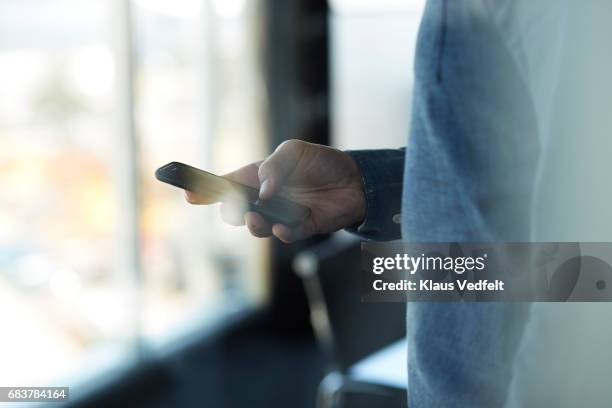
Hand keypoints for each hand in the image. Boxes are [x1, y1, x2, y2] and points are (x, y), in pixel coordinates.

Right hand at [185, 139, 365, 242]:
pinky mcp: (301, 228)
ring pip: (257, 227)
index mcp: (259, 176)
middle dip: (229, 211)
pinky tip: (281, 228)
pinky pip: (286, 235)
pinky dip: (281, 233)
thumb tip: (263, 191)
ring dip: (252, 224)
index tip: (188, 193)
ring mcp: (282, 215)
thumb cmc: (321, 162)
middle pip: (235, 210)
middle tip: (233, 206)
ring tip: (253, 217)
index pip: (227, 184)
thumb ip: (275, 167)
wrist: (356, 179)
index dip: (206, 189)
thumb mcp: (295, 151)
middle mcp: (266, 199)